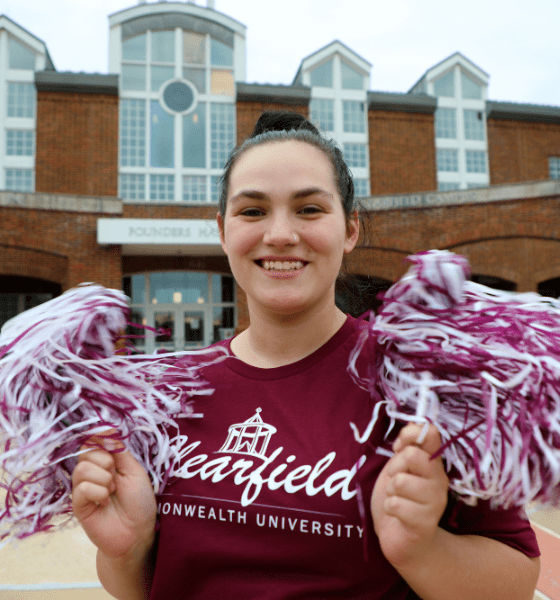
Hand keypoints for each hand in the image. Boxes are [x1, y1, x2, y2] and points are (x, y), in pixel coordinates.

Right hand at [72, 432, 156, 560]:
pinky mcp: (78, 506)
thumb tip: (108, 427)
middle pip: (85, 450)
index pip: (93, 440)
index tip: (115, 451)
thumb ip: (119, 450)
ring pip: (82, 469)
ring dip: (103, 479)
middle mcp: (92, 472)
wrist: (138, 532)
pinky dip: (97, 493)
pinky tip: (104, 502)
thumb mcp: (134, 470)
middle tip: (117, 478)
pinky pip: (81, 489)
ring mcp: (84, 488)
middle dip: (106, 461)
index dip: (102, 440)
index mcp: (107, 461)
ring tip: (112, 491)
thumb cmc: (139, 501)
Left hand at [371, 423, 448, 569]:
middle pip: (411, 455)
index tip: (399, 448)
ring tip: (397, 500)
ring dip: (390, 492)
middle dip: (393, 468)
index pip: (430, 433)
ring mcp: (435, 502)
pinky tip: (398, 515)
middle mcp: (439, 480)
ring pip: (400, 481)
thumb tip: (413, 424)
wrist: (400, 538)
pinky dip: (389, 509)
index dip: (409, 435)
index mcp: (433, 462)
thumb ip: (406, 446)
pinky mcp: (425, 524)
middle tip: (395, 482)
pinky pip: (395, 505)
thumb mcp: (400, 466)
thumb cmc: (399, 497)